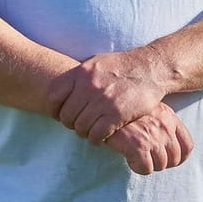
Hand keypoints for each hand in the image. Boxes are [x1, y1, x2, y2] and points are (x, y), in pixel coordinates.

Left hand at [45, 50, 168, 143]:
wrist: (149, 68)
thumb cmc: (121, 66)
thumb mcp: (96, 63)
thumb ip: (79, 76)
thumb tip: (62, 89)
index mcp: (80, 72)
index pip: (53, 95)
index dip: (54, 108)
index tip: (59, 114)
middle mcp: (88, 86)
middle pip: (66, 115)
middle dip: (71, 124)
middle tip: (79, 125)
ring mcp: (102, 100)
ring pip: (80, 127)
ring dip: (85, 133)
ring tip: (91, 131)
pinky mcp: (116, 114)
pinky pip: (97, 134)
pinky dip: (97, 138)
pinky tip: (102, 136)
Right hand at [103, 103, 193, 175]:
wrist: (102, 107)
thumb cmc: (124, 112)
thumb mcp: (149, 111)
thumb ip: (161, 124)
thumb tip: (170, 148)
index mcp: (169, 117)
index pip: (188, 146)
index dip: (179, 158)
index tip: (167, 160)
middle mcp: (164, 125)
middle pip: (174, 160)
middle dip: (160, 163)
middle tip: (145, 157)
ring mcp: (152, 135)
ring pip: (160, 166)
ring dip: (147, 165)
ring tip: (134, 155)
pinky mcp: (138, 145)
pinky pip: (146, 169)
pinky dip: (137, 167)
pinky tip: (128, 157)